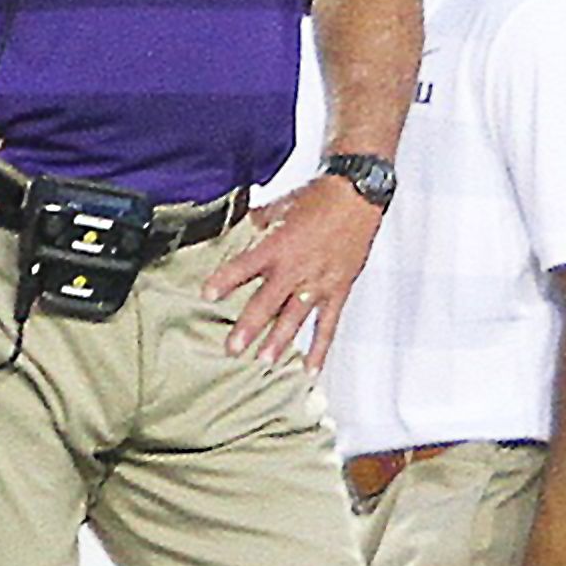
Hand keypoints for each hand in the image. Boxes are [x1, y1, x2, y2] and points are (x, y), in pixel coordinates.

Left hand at [201, 175, 381, 370]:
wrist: (359, 195)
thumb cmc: (320, 197)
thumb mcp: (282, 204)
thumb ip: (259, 221)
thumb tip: (240, 226)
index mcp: (278, 245)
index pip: (244, 266)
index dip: (224, 280)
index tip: (207, 295)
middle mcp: (296, 268)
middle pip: (267, 302)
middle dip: (248, 327)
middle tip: (232, 348)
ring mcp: (318, 283)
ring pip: (295, 318)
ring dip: (279, 341)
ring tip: (264, 361)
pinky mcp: (338, 290)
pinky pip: (328, 324)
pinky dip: (320, 348)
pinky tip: (310, 369)